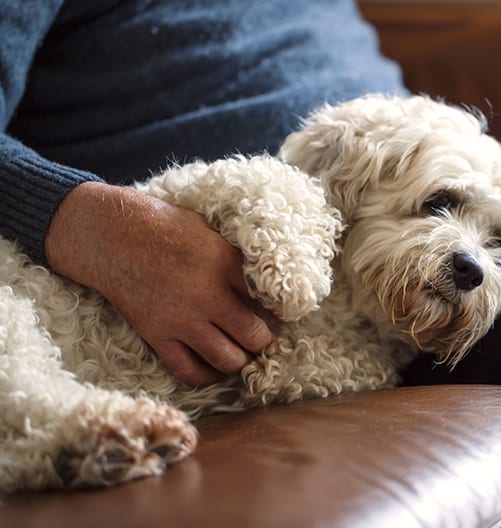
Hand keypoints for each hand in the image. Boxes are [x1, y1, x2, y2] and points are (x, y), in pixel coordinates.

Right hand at [45, 181, 271, 385]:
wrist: (113, 236)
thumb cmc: (165, 227)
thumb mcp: (210, 231)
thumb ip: (235, 259)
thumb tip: (265, 280)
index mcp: (225, 264)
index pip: (269, 298)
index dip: (282, 309)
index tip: (284, 313)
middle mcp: (207, 296)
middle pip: (254, 336)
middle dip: (265, 341)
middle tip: (266, 338)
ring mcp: (182, 320)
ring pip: (228, 360)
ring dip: (242, 360)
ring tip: (244, 354)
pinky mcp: (158, 336)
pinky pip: (189, 371)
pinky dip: (208, 375)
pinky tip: (215, 367)